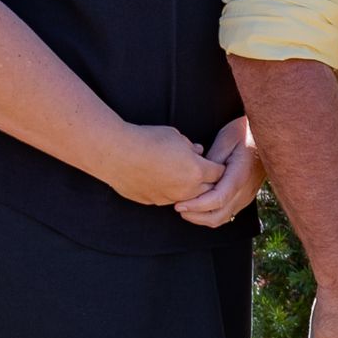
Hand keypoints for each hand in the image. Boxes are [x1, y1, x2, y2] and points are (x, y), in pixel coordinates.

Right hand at [108, 122, 229, 207]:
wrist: (117, 153)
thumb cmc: (147, 140)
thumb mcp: (175, 136)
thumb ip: (191, 146)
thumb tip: (198, 151)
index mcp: (197, 171)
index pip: (219, 173)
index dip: (218, 166)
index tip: (215, 162)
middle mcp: (186, 189)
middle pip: (208, 190)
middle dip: (208, 182)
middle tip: (201, 171)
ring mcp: (169, 198)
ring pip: (188, 198)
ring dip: (189, 189)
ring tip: (180, 175)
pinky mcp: (153, 202)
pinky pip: (167, 199)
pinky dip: (169, 191)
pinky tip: (160, 179)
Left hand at [173, 117, 260, 227]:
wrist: (268, 136)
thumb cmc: (245, 133)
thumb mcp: (225, 140)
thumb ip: (212, 162)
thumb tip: (199, 178)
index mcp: (240, 176)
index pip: (217, 200)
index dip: (196, 205)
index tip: (179, 204)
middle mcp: (245, 191)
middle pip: (219, 216)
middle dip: (196, 216)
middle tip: (179, 208)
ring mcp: (246, 196)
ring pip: (223, 218)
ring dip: (203, 218)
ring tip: (186, 209)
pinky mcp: (245, 196)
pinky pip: (227, 212)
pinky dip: (211, 214)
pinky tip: (199, 206)